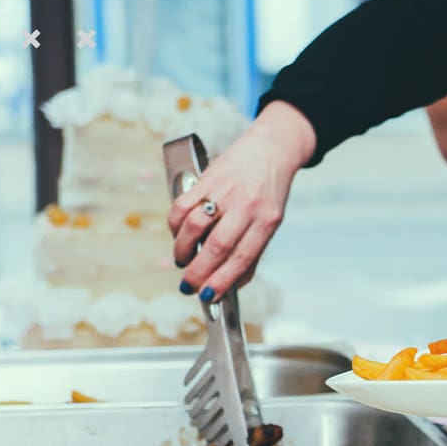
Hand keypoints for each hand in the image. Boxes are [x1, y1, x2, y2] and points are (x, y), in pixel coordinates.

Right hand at [168, 101, 317, 299]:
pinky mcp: (207, 178)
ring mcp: (225, 190)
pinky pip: (182, 205)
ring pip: (195, 226)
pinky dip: (175, 226)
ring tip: (182, 260)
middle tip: (188, 285)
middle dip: (199, 271)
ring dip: (183, 249)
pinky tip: (179, 235)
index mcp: (267, 220)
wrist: (271, 149)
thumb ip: (252, 252)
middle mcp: (247, 205)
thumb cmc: (269, 192)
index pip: (243, 257)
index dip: (223, 280)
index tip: (208, 296)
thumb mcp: (270, 222)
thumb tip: (231, 285)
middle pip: (217, 245)